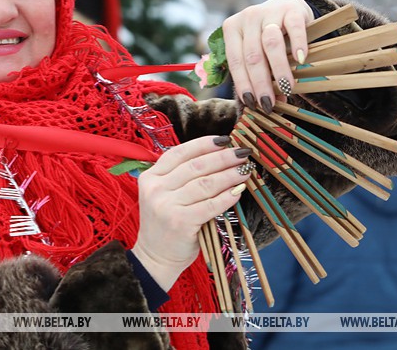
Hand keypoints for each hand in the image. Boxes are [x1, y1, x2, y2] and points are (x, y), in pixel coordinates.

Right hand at [131, 136, 250, 291]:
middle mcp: (156, 189)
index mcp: (150, 177)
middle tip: (242, 153)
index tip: (224, 140)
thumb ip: (180, 176)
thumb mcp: (163, 194)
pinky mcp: (181, 222)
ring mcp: (167, 205)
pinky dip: (227, 196)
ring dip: (229, 174)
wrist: (155, 257)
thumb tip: (217, 155)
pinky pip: (211, 205)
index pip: (179, 153)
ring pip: (205, 183)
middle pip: (196, 166)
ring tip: (245, 170)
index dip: (204, 144)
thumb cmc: (165, 222)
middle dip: (222, 157)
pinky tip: (239, 191)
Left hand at [222, 0, 313, 111]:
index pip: (235, 61)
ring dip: (278, 69)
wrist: (287, 7)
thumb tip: (265, 103)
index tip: (252, 103)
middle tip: (269, 103)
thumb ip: (255, 72)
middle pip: (252, 56)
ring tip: (286, 88)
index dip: (243, 84)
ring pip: (271, 43)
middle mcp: (247, 18)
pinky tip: (301, 60)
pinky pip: (294, 27)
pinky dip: (298, 44)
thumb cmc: (266, 35)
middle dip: (260, 83)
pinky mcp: (291, 8)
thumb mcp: (254, 48)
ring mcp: (269, 11)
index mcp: (232, 29)